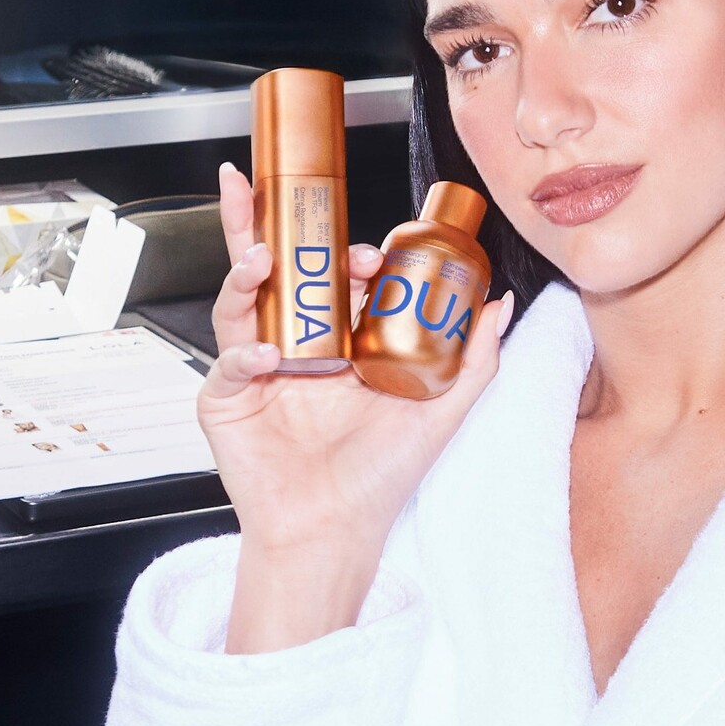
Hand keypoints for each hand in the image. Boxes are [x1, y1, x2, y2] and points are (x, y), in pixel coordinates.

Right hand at [203, 162, 513, 648]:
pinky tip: (267, 358)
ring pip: (241, 301)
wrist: (335, 530)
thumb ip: (474, 357)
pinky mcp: (226, 400)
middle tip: (273, 195)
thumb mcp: (441, 409)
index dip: (345, 256)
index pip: (334, 280)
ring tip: (261, 258)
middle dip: (267, 228)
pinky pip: (226, 361)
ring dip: (246, 272)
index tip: (370, 253)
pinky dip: (242, 353)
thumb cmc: (381, 477)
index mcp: (342, 345)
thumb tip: (498, 302)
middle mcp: (297, 350)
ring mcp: (256, 371)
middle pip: (277, 273)